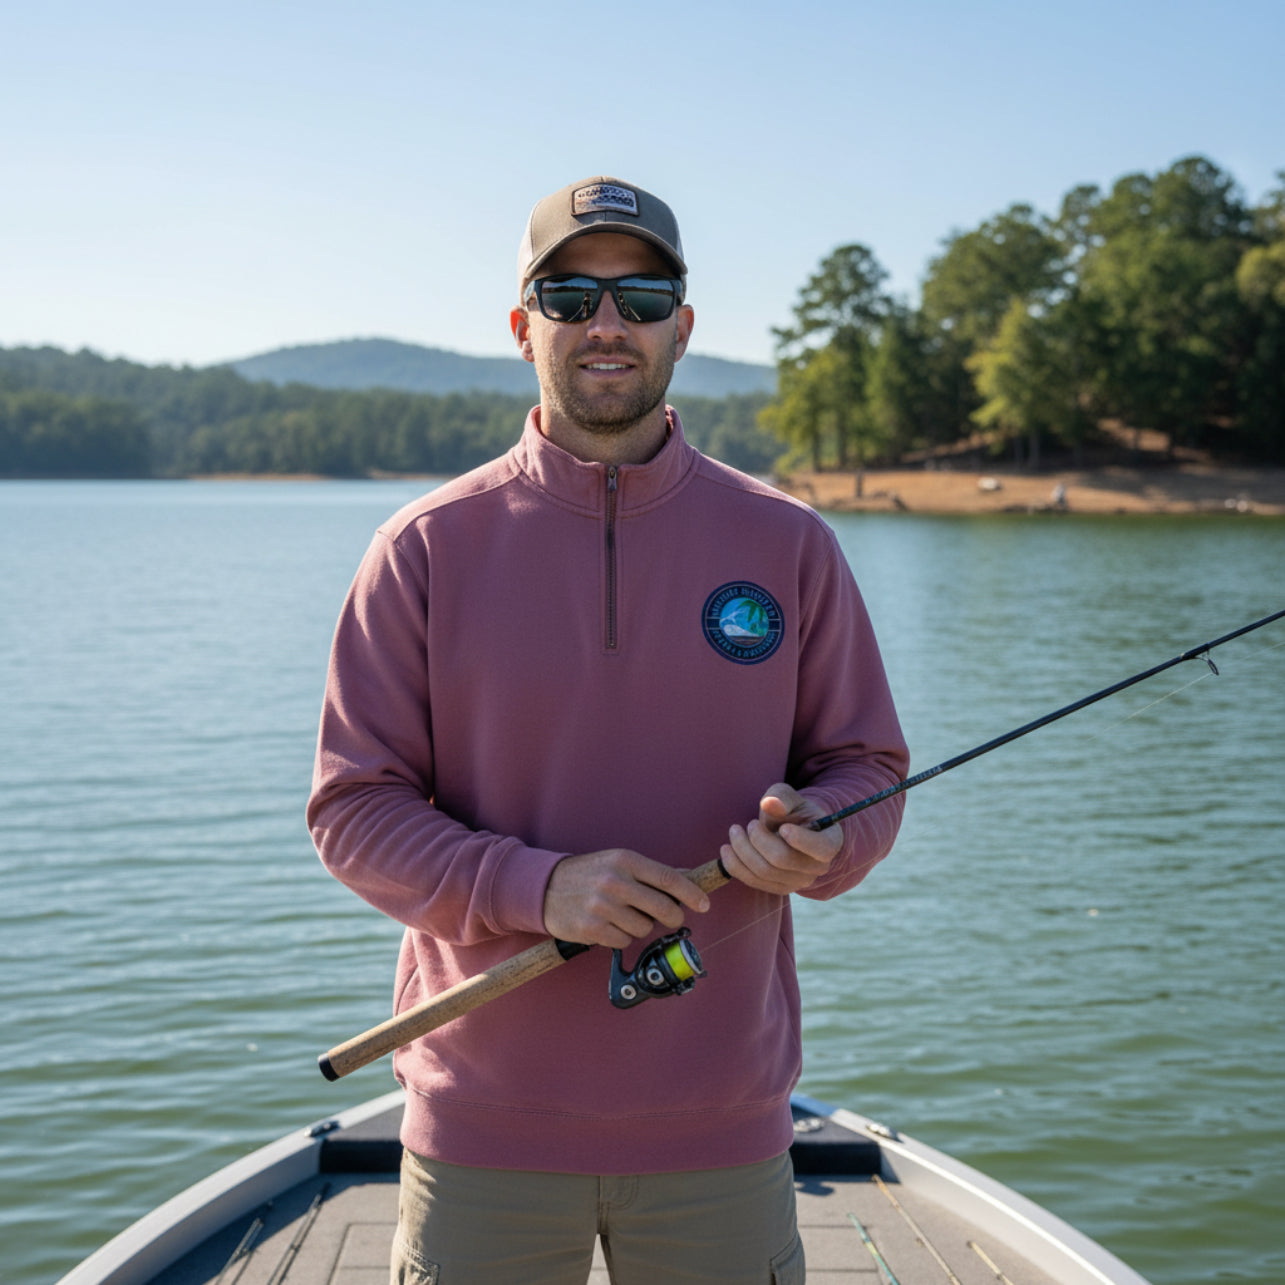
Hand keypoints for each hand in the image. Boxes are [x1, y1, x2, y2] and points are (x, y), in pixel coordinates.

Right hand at [543, 849, 710, 948]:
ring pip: (645, 928)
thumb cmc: (589, 873)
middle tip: (674, 918)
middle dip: (674, 917)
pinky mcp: (591, 929)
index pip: (668, 878)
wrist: (545, 886)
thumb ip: (653, 872)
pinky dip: (622, 937)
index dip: (691, 894)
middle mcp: (614, 882)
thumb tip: (689, 876)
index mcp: (625, 860)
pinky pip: (624, 941)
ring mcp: (602, 906)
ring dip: (641, 926)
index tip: (704, 904)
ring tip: (624, 915)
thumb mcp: (619, 862)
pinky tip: (609, 925)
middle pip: (663, 908)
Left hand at [720, 783, 841, 896]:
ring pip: (765, 871)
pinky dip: (736, 865)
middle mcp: (818, 867)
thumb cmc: (793, 811)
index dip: (800, 839)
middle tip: (749, 823)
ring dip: (742, 850)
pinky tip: (727, 850)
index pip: (821, 847)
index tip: (782, 827)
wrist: (790, 830)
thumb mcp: (790, 797)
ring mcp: (799, 882)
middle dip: (758, 839)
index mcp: (829, 842)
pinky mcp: (780, 889)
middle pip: (783, 859)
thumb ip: (782, 797)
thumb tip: (770, 804)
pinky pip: (754, 882)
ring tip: (734, 831)